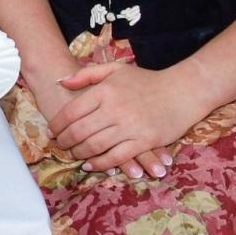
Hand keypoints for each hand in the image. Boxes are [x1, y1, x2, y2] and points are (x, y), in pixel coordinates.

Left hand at [49, 64, 195, 177]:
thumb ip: (86, 75)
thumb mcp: (115, 69)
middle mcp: (115, 109)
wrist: (182, 91)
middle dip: (65, 141)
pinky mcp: (144, 142)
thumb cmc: (147, 80)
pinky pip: (116, 157)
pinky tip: (91, 165)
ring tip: (73, 155)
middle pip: (80, 131)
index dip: (58, 124)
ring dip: (80, 153)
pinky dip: (100, 164)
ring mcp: (130, 127)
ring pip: (95, 146)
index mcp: (105, 90)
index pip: (72, 111)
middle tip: (60, 145)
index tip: (52, 131)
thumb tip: (60, 81)